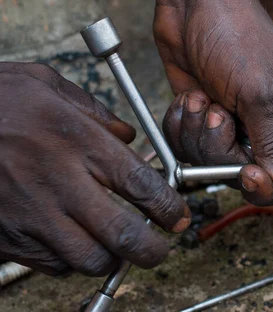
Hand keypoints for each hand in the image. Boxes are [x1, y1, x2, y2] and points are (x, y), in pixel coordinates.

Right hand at [0, 63, 189, 276]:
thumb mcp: (45, 85)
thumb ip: (94, 111)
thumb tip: (127, 136)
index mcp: (77, 141)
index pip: (142, 185)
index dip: (169, 207)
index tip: (179, 216)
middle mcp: (58, 182)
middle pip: (122, 235)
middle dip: (152, 250)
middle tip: (160, 249)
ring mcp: (29, 214)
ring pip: (88, 259)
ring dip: (110, 258)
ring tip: (115, 247)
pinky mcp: (5, 236)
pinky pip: (50, 264)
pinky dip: (70, 260)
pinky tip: (72, 242)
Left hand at [147, 0, 272, 204]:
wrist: (194, 2)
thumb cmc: (237, 33)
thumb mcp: (259, 93)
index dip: (264, 180)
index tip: (246, 169)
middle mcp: (264, 125)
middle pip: (243, 173)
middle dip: (221, 147)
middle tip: (219, 113)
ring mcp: (230, 122)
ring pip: (209, 162)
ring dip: (197, 132)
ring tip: (202, 97)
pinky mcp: (201, 117)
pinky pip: (185, 147)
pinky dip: (180, 126)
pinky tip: (188, 99)